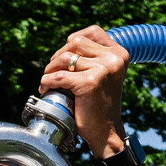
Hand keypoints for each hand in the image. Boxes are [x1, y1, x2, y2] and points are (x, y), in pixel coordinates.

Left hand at [38, 25, 129, 157]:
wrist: (106, 134)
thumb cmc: (101, 106)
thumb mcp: (105, 75)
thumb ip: (94, 58)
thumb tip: (68, 45)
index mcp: (120, 54)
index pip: (93, 31)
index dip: (74, 40)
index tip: (65, 55)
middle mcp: (114, 59)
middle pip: (76, 42)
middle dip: (58, 56)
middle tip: (52, 72)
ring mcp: (103, 69)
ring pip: (65, 57)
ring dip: (50, 68)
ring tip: (48, 81)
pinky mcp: (90, 83)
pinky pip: (59, 76)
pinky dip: (47, 82)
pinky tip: (45, 89)